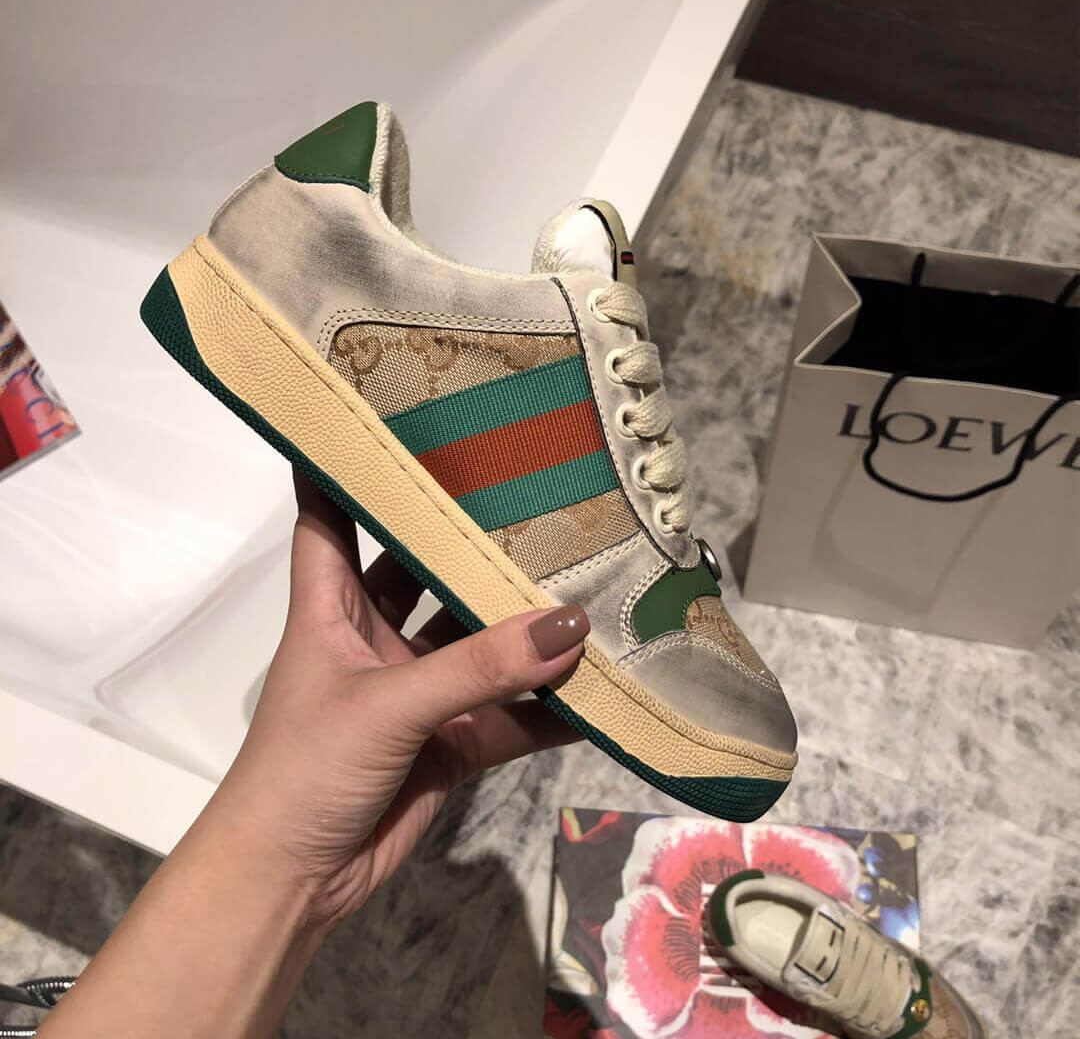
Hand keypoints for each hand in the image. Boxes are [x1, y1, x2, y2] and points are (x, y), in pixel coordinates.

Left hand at [207, 472, 586, 929]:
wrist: (293, 883)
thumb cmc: (305, 769)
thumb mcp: (387, 706)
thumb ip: (478, 669)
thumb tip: (571, 624)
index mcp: (329, 606)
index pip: (330, 514)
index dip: (348, 463)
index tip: (389, 410)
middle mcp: (373, 637)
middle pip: (423, 570)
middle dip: (470, 539)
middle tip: (533, 488)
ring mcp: (414, 691)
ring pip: (477, 644)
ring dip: (522, 626)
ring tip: (586, 578)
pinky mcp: (447, 742)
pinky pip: (507, 715)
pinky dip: (547, 708)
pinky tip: (598, 685)